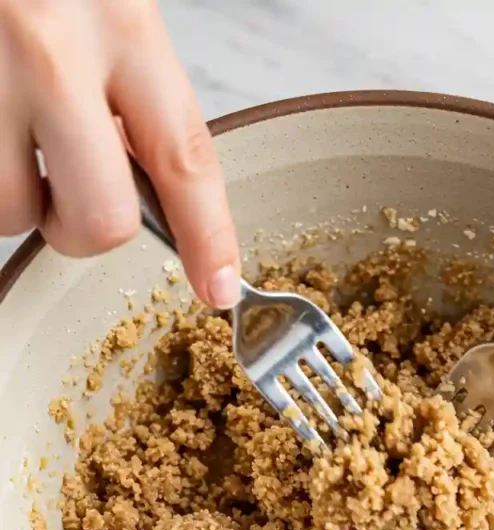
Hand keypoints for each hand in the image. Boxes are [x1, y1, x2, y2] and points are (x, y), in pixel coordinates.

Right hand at [0, 0, 240, 307]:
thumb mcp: (105, 2)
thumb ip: (130, 89)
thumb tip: (150, 190)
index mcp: (122, 25)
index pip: (186, 158)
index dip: (211, 237)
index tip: (220, 287)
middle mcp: (53, 54)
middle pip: (99, 220)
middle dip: (80, 231)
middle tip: (61, 196)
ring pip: (12, 214)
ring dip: (11, 196)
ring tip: (3, 132)